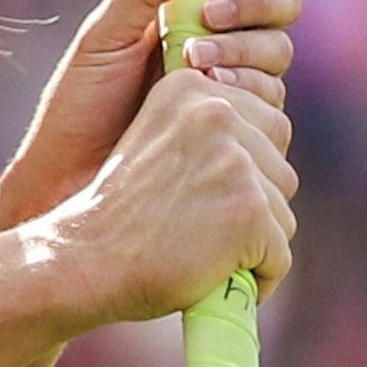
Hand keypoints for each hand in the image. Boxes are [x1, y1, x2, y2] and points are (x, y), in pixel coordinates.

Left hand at [0, 0, 325, 237]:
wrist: (71, 178)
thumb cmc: (80, 105)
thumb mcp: (102, 38)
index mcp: (190, 10)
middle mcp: (222, 46)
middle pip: (278, 11)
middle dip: (254, 6)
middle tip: (210, 18)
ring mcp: (235, 90)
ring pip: (277, 59)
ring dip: (243, 55)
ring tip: (193, 69)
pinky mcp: (243, 135)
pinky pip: (271, 111)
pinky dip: (247, 98)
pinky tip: (212, 103)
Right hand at [15, 66, 298, 326]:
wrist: (84, 260)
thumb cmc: (118, 216)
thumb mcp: (160, 144)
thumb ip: (209, 132)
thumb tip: (270, 142)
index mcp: (189, 88)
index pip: (264, 126)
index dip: (237, 174)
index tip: (190, 193)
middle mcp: (216, 112)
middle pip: (280, 168)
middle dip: (252, 206)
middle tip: (195, 224)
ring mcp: (235, 161)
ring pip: (282, 214)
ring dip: (252, 243)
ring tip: (199, 249)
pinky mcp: (249, 209)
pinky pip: (280, 256)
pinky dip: (255, 278)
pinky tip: (211, 275)